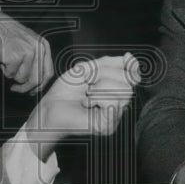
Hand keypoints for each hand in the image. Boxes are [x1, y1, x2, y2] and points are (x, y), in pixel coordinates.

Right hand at [0, 9, 53, 93]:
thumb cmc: (9, 35)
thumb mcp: (28, 44)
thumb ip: (36, 60)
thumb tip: (36, 82)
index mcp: (44, 46)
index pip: (48, 72)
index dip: (40, 85)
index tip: (32, 91)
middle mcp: (39, 49)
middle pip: (37, 79)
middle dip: (25, 88)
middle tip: (16, 88)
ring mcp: (28, 52)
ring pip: (22, 78)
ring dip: (12, 75)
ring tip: (7, 62)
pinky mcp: (16, 56)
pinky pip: (10, 74)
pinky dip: (5, 70)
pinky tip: (3, 59)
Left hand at [25, 54, 139, 158]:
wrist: (50, 107)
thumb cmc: (66, 90)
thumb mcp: (88, 69)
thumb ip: (109, 63)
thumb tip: (130, 57)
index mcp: (115, 90)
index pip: (134, 76)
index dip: (133, 66)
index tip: (127, 58)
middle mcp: (118, 104)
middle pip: (129, 82)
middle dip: (106, 75)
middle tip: (89, 83)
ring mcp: (114, 117)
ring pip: (125, 91)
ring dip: (101, 87)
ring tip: (87, 95)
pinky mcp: (108, 126)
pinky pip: (113, 102)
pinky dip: (97, 98)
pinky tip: (87, 104)